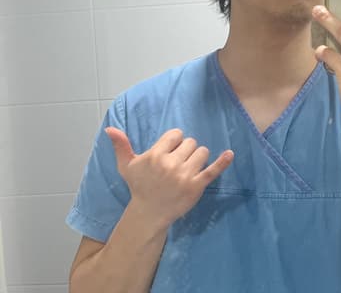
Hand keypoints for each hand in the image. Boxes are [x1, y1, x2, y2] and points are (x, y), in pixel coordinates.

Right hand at [105, 127, 233, 229]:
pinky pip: (212, 170)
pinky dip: (222, 162)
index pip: (176, 134)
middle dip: (185, 150)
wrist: (149, 214)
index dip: (174, 142)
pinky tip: (230, 154)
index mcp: (156, 155)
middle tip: (176, 164)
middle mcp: (170, 164)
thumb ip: (121, 146)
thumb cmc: (139, 186)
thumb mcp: (127, 166)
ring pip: (202, 152)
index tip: (168, 152)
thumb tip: (110, 128)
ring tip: (186, 169)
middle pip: (190, 142)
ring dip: (197, 158)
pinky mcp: (196, 187)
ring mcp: (185, 176)